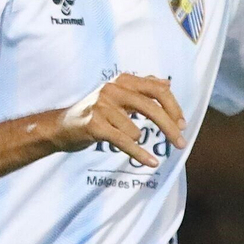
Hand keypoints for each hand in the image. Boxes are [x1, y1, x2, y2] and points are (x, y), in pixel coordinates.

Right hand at [53, 74, 186, 166]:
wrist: (61, 127)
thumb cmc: (94, 112)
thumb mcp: (118, 96)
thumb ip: (142, 87)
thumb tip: (167, 82)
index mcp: (122, 80)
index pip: (157, 89)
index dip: (174, 107)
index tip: (182, 124)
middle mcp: (112, 89)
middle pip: (151, 107)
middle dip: (170, 127)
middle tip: (182, 143)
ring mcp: (101, 106)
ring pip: (136, 131)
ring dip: (135, 141)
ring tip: (121, 139)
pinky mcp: (94, 125)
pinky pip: (125, 142)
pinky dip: (140, 155)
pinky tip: (152, 163)